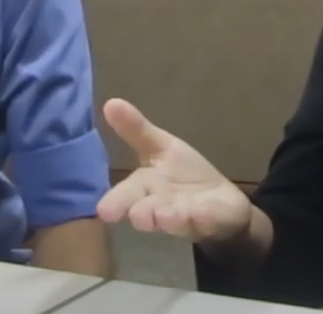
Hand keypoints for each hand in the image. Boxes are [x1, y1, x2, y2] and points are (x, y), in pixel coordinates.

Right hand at [97, 98, 251, 243]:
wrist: (218, 198)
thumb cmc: (183, 174)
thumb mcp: (160, 146)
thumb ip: (136, 129)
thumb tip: (110, 102)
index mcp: (144, 188)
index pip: (124, 196)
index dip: (114, 204)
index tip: (104, 210)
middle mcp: (160, 207)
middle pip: (145, 213)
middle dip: (142, 214)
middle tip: (138, 216)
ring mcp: (185, 216)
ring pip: (174, 220)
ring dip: (169, 218)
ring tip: (166, 216)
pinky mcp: (210, 220)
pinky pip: (205, 219)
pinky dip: (202, 216)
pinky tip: (200, 211)